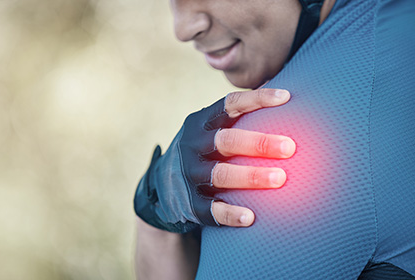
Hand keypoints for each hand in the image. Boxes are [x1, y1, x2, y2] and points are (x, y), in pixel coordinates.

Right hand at [134, 88, 294, 232]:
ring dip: (251, 176)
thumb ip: (239, 119)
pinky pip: (211, 210)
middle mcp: (193, 146)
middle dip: (259, 143)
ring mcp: (189, 175)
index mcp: (201, 124)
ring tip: (280, 178)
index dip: (256, 99)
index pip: (229, 105)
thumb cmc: (204, 153)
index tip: (286, 97)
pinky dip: (230, 214)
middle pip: (226, 141)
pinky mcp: (189, 203)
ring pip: (221, 174)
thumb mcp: (210, 132)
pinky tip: (251, 217)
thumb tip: (287, 96)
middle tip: (290, 147)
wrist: (162, 187)